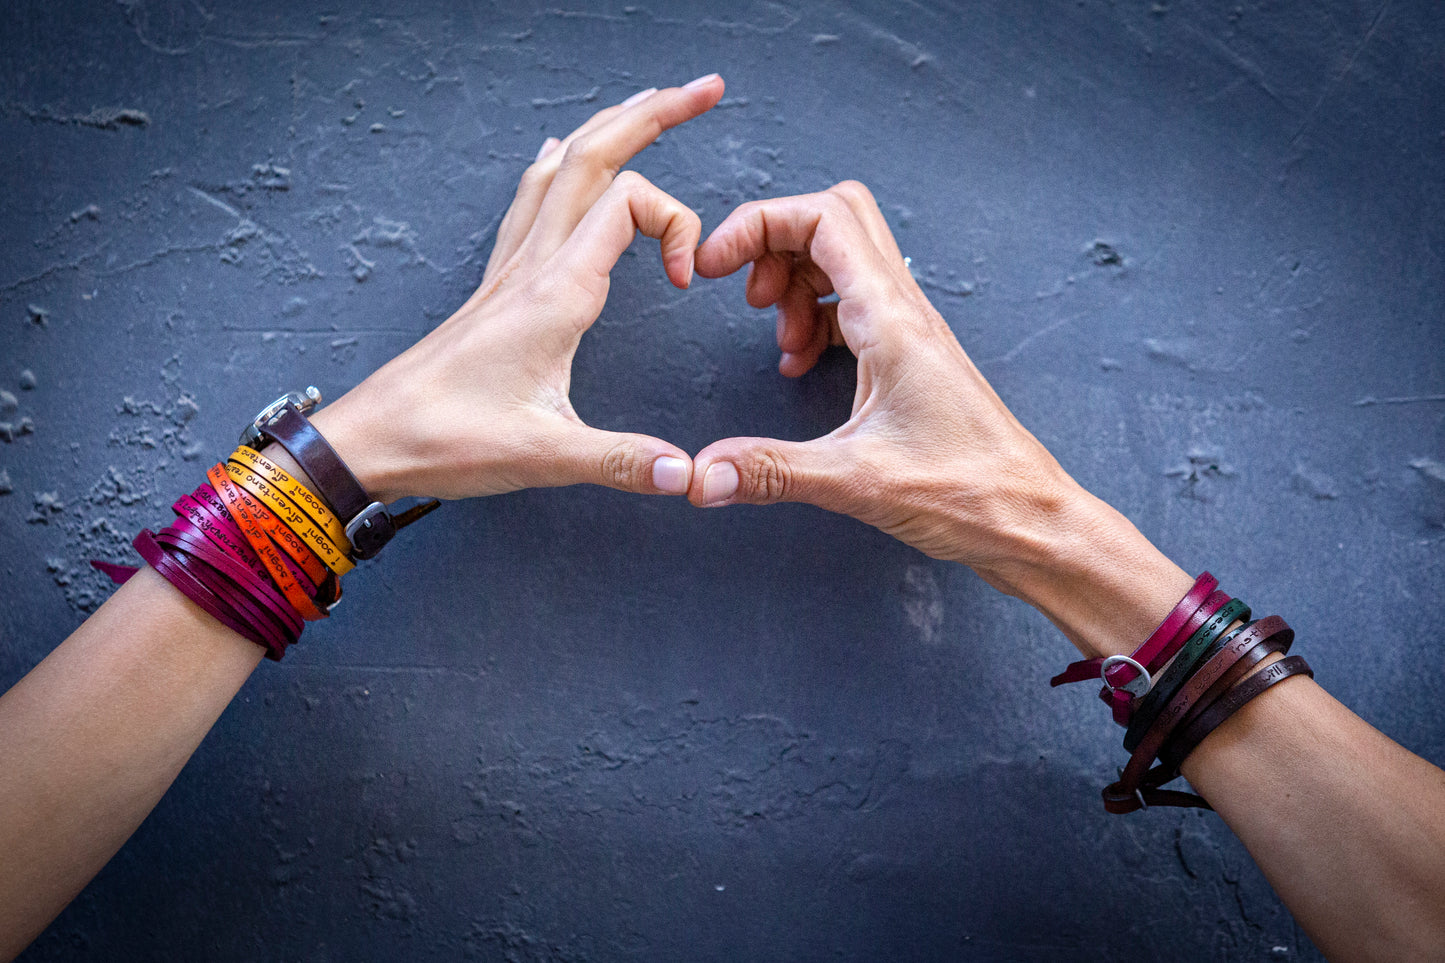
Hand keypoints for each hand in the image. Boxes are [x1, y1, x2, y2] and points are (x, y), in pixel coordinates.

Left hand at [314, 74, 725, 501]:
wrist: (371, 439)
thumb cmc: (446, 439)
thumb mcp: (546, 454)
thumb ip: (624, 460)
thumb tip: (691, 475)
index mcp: (554, 292)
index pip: (629, 204)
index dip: (675, 225)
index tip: (683, 280)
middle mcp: (532, 266)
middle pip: (594, 157)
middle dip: (654, 114)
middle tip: (705, 90)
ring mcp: (510, 270)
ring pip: (561, 170)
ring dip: (609, 129)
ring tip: (647, 105)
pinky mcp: (496, 287)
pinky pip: (530, 202)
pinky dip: (559, 167)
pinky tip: (559, 159)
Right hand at [686, 181, 1089, 590]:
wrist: (1031, 521)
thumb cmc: (969, 492)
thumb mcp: (855, 481)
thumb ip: (772, 471)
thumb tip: (703, 474)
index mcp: (891, 320)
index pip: (822, 219)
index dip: (758, 224)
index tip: (716, 265)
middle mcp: (905, 313)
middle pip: (835, 221)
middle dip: (776, 242)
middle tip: (745, 293)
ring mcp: (911, 332)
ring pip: (846, 260)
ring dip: (797, 283)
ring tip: (778, 340)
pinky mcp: (912, 359)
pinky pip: (856, 306)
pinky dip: (818, 318)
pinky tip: (804, 362)